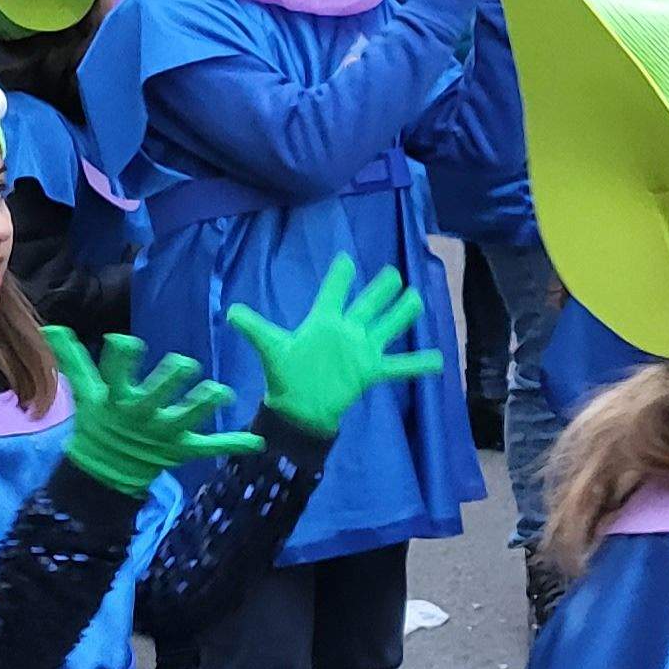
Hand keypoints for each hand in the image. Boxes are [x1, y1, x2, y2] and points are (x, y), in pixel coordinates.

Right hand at [47, 328, 258, 493]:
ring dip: (204, 405)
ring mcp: (165, 433)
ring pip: (188, 418)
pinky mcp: (184, 449)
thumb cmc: (99, 421)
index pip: (116, 374)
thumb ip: (74, 361)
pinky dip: (233, 444)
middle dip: (170, 380)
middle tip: (185, 363)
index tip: (128, 342)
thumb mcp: (86, 393)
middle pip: (157, 395)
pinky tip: (257, 441)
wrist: (106, 470)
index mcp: (118, 399)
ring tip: (221, 391)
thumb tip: (51, 328)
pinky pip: (210, 447)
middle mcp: (143, 414)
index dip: (122, 358)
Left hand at [223, 254, 446, 436]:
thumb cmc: (284, 376)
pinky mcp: (370, 371)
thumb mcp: (270, 348)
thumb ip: (254, 327)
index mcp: (322, 321)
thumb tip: (230, 312)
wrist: (298, 408)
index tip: (346, 259)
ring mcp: (362, 350)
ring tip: (417, 298)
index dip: (339, 276)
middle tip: (393, 272)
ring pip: (387, 326)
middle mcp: (346, 331)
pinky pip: (399, 366)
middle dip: (380, 288)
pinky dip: (418, 364)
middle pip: (367, 304)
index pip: (332, 293)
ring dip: (402, 314)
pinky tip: (438, 360)